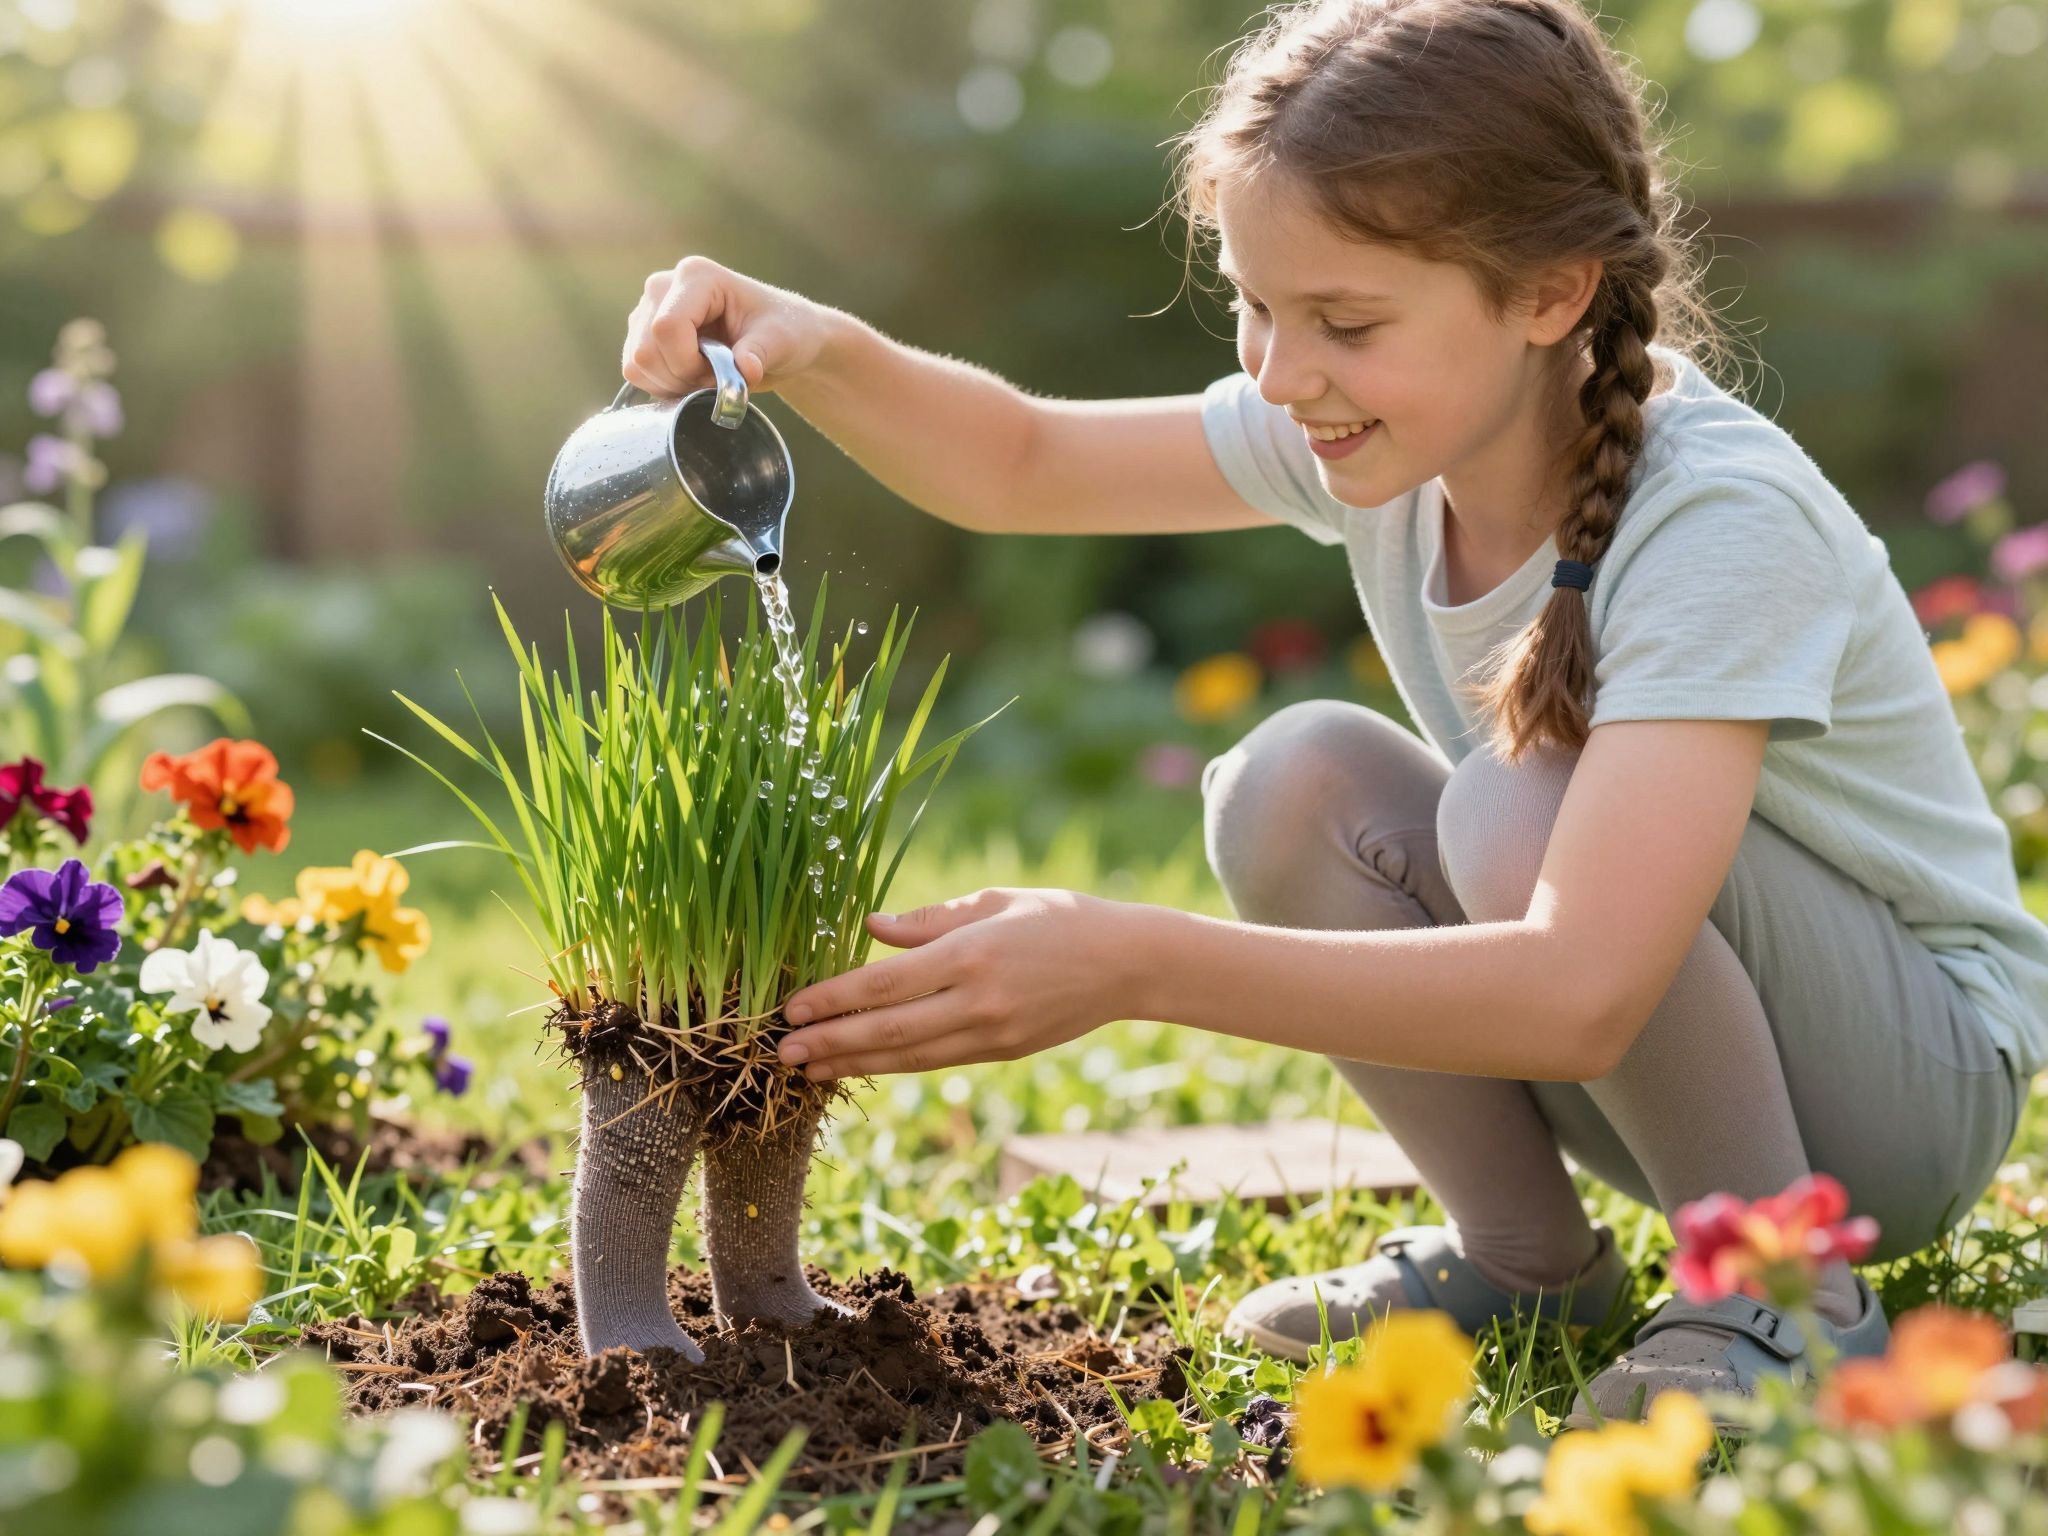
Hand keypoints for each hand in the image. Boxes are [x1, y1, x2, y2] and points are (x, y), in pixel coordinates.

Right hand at [624, 255, 839, 397]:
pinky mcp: (642, 333)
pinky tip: (692, 378)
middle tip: (717, 377)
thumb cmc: (784, 330)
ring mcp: (647, 309)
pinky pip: (635, 372)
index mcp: (695, 276)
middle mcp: (662, 286)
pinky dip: (663, 386)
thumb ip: (760, 353)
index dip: (689, 363)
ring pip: (636, 364)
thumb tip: (745, 372)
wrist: (777, 339)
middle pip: (646, 350)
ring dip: (673, 384)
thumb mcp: (781, 340)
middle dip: (683, 377)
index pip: (666, 328)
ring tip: (707, 375)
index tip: (722, 373)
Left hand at [776, 889, 1145, 1080]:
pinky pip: (937, 1061)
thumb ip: (930, 919)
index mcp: (971, 953)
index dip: (835, 998)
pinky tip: (861, 1065)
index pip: (886, 983)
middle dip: (831, 1042)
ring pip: (909, 1056)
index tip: (794, 1008)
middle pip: (889, 1029)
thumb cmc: (1058, 917)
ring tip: (808, 1070)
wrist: (1127, 964)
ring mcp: (992, 1033)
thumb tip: (871, 927)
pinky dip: (894, 1065)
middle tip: (781, 1052)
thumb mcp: (995, 902)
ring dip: (854, 1063)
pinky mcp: (1003, 1052)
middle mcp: (978, 1000)